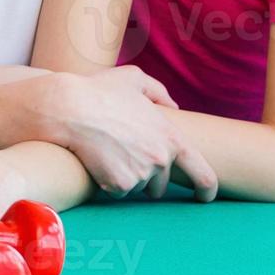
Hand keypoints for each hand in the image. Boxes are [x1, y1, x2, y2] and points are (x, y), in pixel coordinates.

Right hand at [40, 68, 217, 201]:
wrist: (68, 108)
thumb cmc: (98, 91)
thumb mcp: (132, 78)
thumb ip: (158, 91)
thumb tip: (172, 106)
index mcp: (171, 137)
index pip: (203, 174)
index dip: (206, 189)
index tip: (203, 196)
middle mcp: (161, 158)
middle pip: (160, 185)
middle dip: (146, 177)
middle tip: (124, 158)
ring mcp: (142, 174)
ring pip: (137, 188)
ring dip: (125, 177)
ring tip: (106, 152)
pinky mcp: (120, 184)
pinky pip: (117, 191)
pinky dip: (107, 182)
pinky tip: (96, 160)